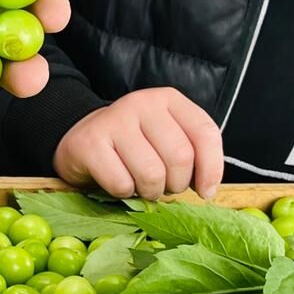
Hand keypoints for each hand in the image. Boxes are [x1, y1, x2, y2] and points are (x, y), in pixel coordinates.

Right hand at [54, 88, 222, 199]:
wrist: (81, 136)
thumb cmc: (133, 144)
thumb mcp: (166, 138)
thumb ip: (192, 154)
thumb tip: (207, 188)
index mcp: (168, 99)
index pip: (205, 133)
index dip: (211, 169)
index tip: (206, 191)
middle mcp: (142, 103)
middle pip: (180, 157)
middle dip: (176, 184)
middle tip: (164, 186)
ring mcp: (114, 121)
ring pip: (152, 174)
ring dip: (150, 192)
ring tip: (141, 185)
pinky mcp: (90, 143)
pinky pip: (121, 184)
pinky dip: (124, 193)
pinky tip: (118, 181)